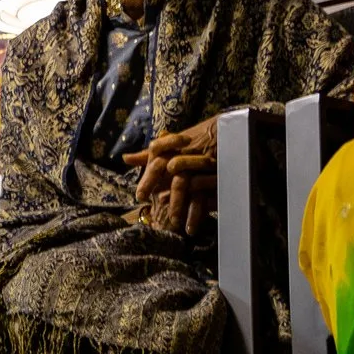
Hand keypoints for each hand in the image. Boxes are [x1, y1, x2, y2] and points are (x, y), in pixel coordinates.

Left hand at [124, 118, 216, 238]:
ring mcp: (204, 165)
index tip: (140, 198)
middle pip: (176, 180)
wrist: (227, 128)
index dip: (147, 181)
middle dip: (168, 200)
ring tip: (176, 225)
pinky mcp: (218, 175)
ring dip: (182, 208)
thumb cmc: (195, 137)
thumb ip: (149, 154)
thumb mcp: (172, 143)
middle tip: (160, 217)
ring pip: (191, 188)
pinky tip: (192, 225)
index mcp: (175, 148)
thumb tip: (126, 158)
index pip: (157, 164)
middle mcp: (188, 155)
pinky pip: (207, 194)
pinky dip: (198, 211)